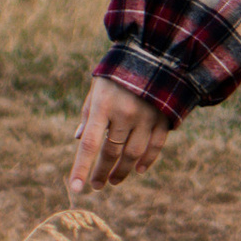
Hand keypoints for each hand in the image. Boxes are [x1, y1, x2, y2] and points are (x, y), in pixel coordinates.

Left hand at [69, 72, 174, 194]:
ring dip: (123, 171)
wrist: (156, 52)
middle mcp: (125, 113)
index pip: (89, 144)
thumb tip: (79, 140)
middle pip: (111, 152)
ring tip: (114, 180)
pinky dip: (147, 160)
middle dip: (102, 172)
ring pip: (133, 154)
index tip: (76, 188)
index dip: (82, 168)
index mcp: (103, 104)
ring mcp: (147, 116)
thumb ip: (88, 113)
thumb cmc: (119, 72)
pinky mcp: (164, 117)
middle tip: (97, 185)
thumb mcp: (97, 87)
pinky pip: (155, 146)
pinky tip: (138, 169)